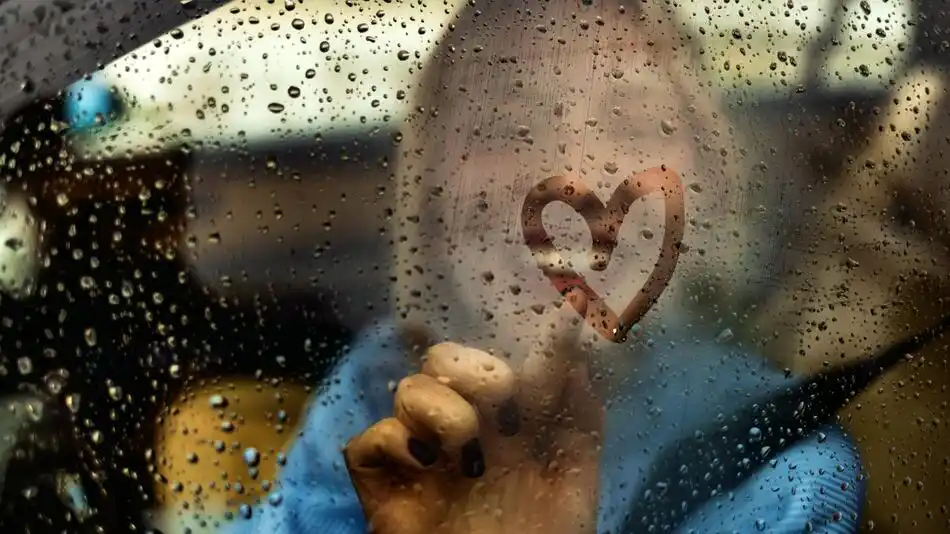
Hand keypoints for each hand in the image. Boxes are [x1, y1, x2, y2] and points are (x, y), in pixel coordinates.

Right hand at [343, 293, 602, 533]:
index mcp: (507, 423)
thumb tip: (577, 346)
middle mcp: (462, 430)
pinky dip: (394, 441)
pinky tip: (427, 464)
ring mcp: (421, 456)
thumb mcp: (575, 475)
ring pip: (409, 390)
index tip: (555, 320)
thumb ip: (578, 412)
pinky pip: (370, 440)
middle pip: (444, 359)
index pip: (502, 360)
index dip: (521, 339)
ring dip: (443, 408)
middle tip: (504, 400)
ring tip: (469, 451)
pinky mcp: (384, 486)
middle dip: (475, 369)